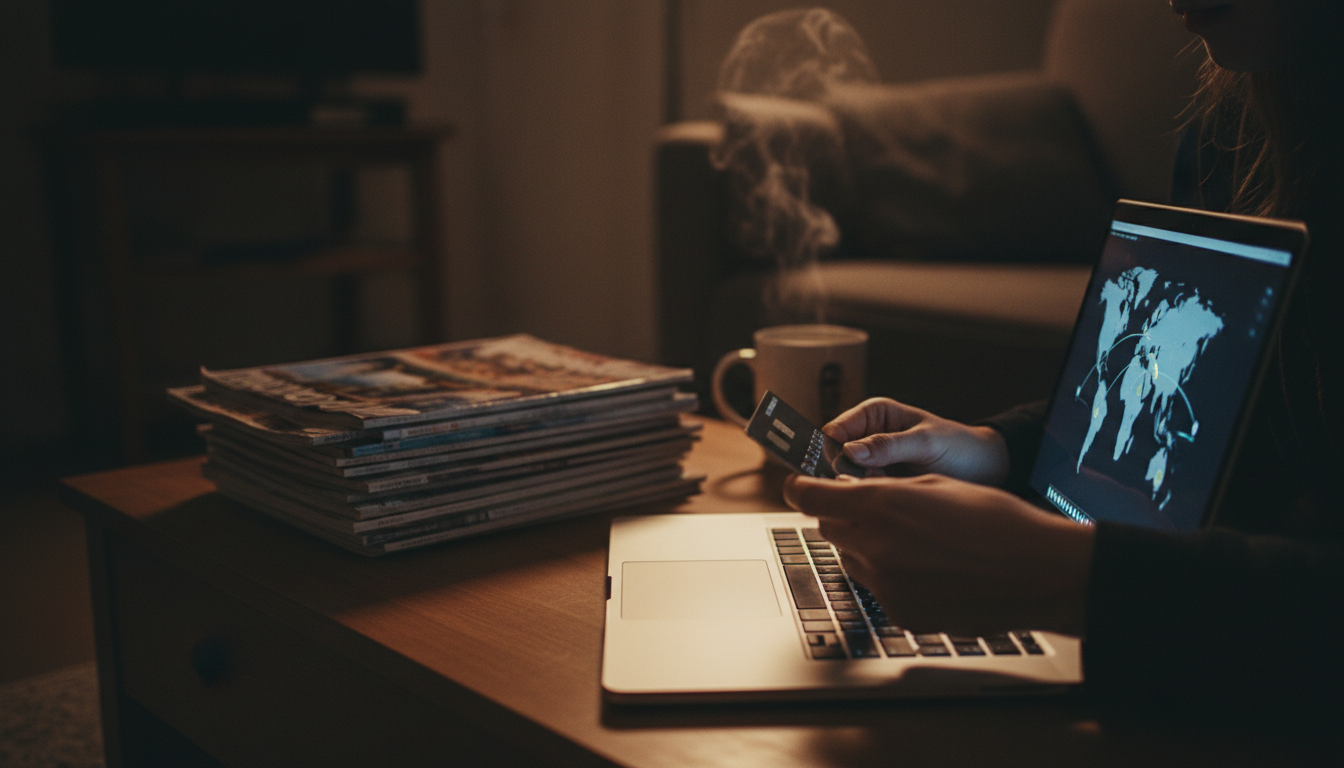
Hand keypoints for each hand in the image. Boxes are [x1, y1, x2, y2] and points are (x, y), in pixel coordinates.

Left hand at [782, 473, 1093, 635]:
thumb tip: (852, 492)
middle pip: (830, 528)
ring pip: (853, 559)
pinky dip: (893, 576)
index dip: (801, 487)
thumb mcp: (936, 485)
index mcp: (880, 507)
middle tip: (880, 511)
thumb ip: (886, 491)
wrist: (1037, 573)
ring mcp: (885, 585)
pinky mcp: (900, 612)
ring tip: (919, 542)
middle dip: (845, 516)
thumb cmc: (997, 522)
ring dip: (869, 547)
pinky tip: (931, 570)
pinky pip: (879, 588)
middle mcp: (874, 547)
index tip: (800, 484)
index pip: (809, 496)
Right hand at [823, 398, 1009, 485]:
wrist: (984, 470)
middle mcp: (867, 436)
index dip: (834, 450)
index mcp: (874, 414)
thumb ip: (887, 445)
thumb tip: (850, 450)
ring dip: (862, 486)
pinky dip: (873, 497)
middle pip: (835, 457)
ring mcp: (873, 462)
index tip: (847, 467)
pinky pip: (863, 492)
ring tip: (892, 486)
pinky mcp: (881, 483)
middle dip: (849, 472)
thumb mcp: (925, 443)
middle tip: (875, 480)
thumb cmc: (958, 447)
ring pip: (846, 478)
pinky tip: (894, 495)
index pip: (834, 430)